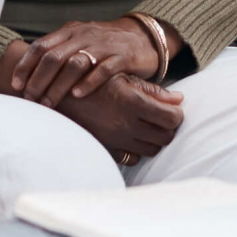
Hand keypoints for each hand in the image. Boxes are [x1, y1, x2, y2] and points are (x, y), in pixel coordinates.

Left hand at [12, 16, 173, 103]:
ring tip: (49, 103)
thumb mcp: (81, 42)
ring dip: (58, 85)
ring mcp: (104, 45)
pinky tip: (78, 95)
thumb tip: (30, 75)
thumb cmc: (106, 44)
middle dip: (38, 80)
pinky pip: (103, 69)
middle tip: (30, 100)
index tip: (15, 85)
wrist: (144, 37)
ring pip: (75, 64)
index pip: (41, 46)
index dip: (26, 65)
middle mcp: (84, 36)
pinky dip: (89, 82)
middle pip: (54, 57)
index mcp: (71, 32)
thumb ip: (59, 53)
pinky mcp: (123, 57)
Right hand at [57, 75, 183, 163]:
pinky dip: (136, 150)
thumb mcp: (123, 77)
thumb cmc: (93, 79)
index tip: (172, 110)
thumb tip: (179, 100)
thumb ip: (153, 90)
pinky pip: (131, 158)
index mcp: (133, 102)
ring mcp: (116, 140)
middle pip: (165, 137)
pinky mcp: (106, 149)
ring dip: (154, 140)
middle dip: (168, 129)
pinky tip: (132, 136)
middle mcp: (127, 125)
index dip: (176, 115)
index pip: (172, 118)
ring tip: (148, 127)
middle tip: (163, 119)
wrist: (57, 94)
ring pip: (151, 150)